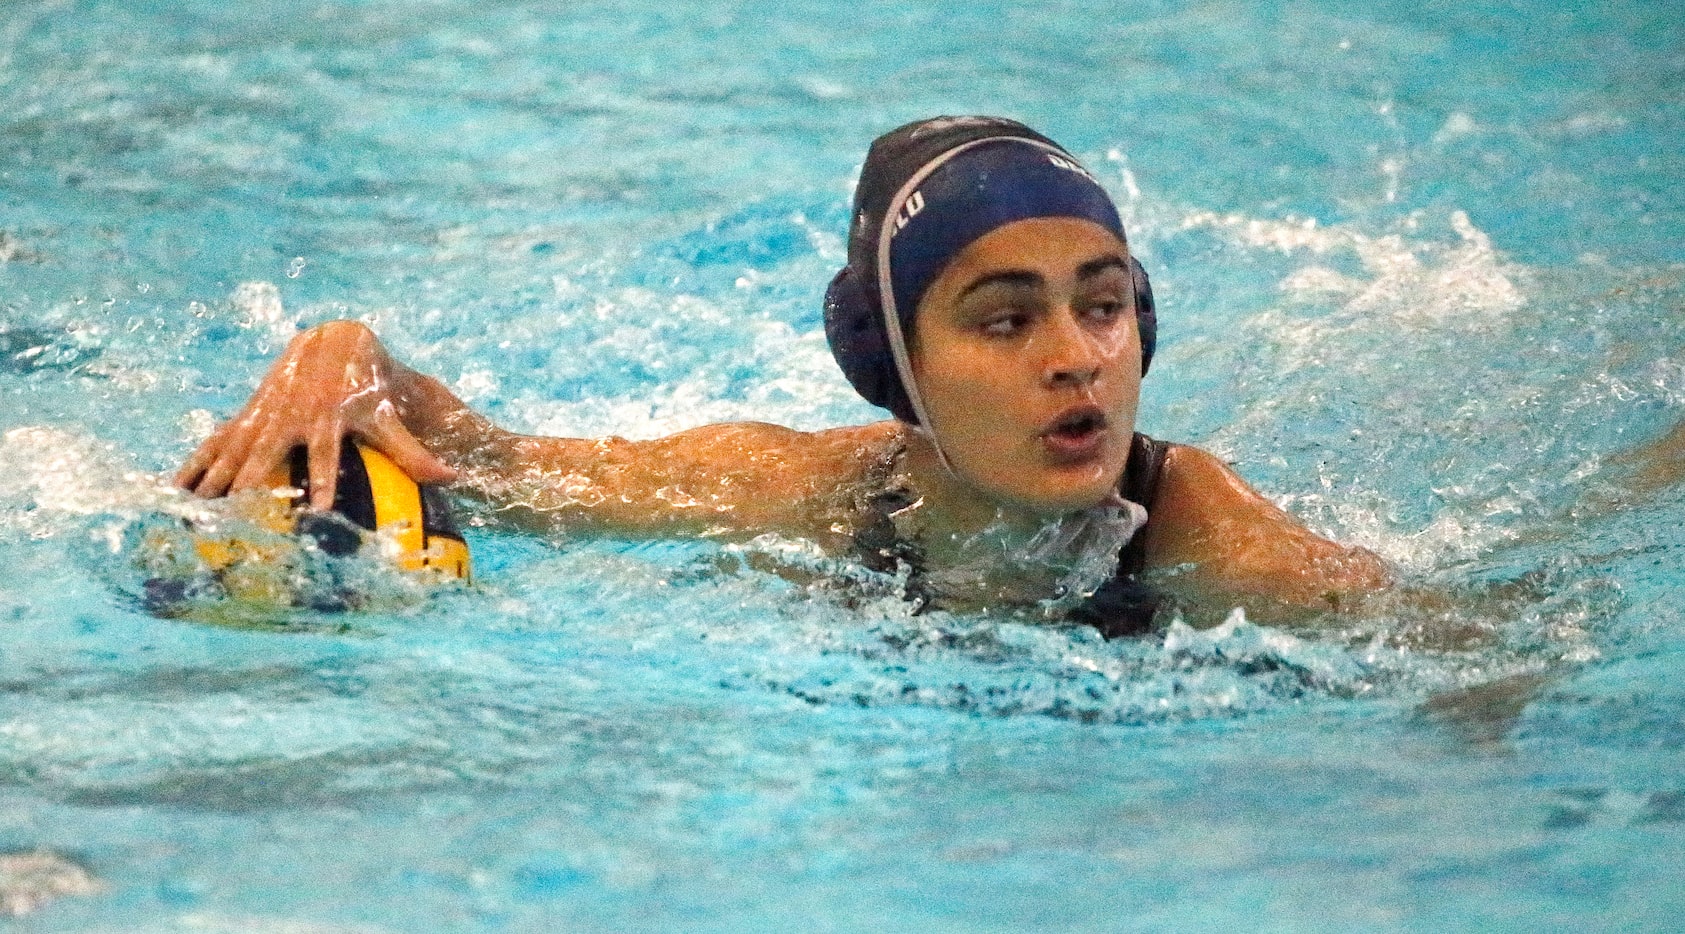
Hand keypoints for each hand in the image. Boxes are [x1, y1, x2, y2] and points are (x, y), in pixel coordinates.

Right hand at [176, 320, 457, 509]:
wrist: (330, 343)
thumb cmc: (363, 386)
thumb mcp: (387, 415)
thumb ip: (413, 450)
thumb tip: (452, 476)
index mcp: (324, 421)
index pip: (325, 458)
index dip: (324, 484)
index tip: (320, 514)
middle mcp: (287, 420)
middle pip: (264, 460)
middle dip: (249, 490)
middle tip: (238, 524)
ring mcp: (261, 418)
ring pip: (232, 454)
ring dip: (213, 483)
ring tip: (195, 517)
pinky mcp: (245, 418)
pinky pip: (215, 446)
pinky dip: (195, 467)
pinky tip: (173, 493)